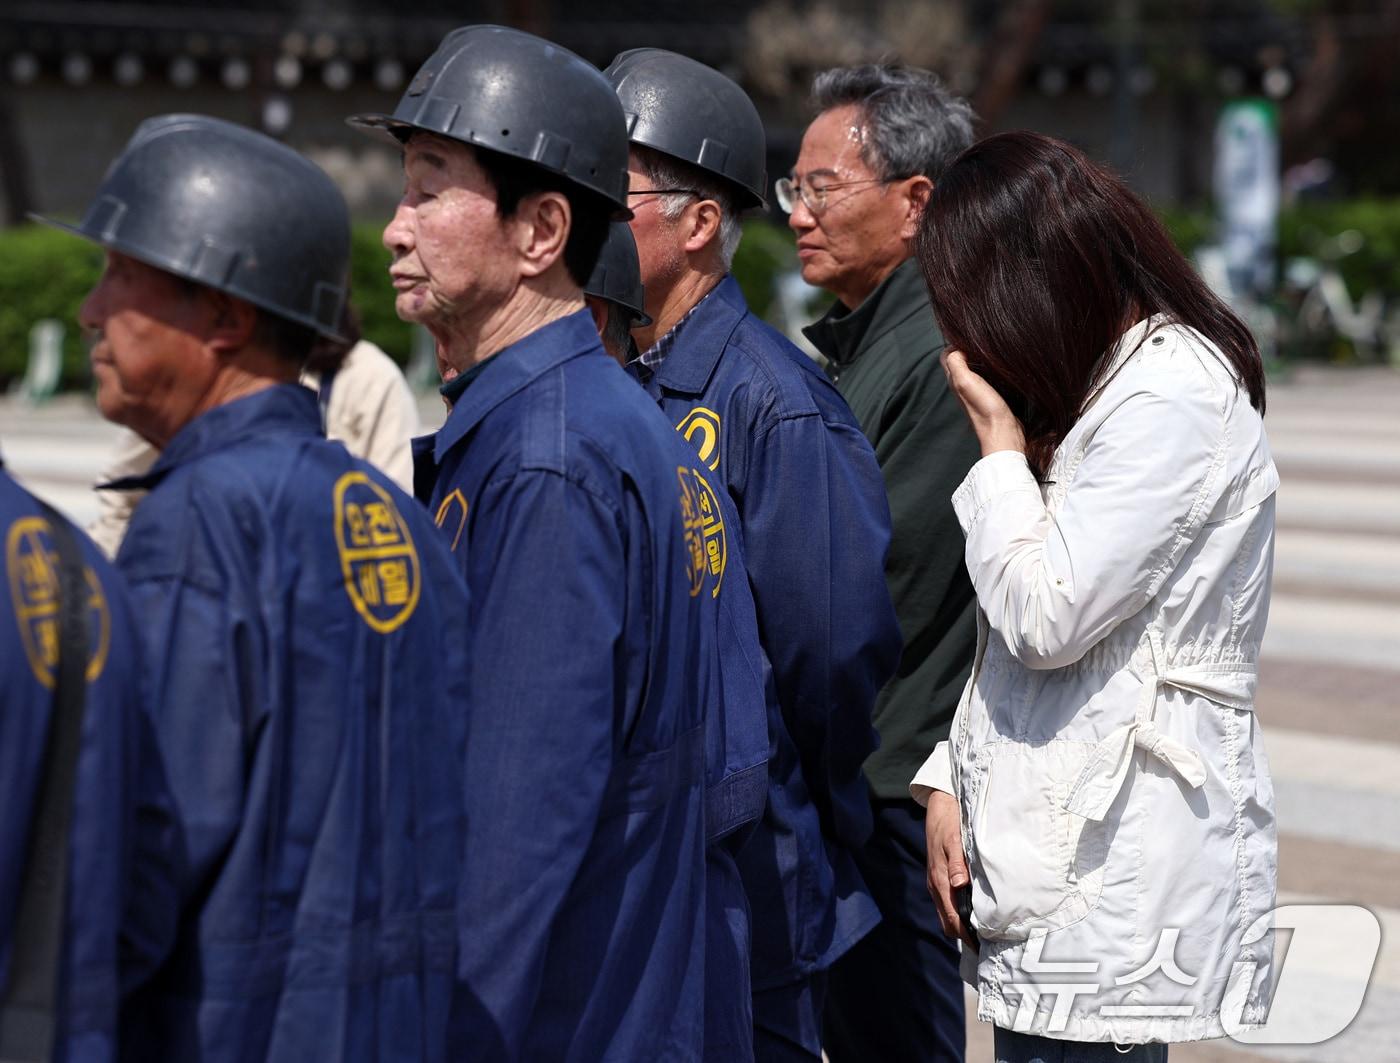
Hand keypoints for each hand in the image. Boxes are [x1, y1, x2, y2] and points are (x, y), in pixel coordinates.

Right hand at [925, 789, 976, 949]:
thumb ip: (957, 863)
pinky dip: (959, 912)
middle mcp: (935, 885)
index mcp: (939, 880)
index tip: (983, 946)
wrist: (939, 807)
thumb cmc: (949, 823)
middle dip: (964, 935)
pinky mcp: (939, 877)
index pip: (952, 918)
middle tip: (987, 943)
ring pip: (947, 913)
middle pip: (948, 922)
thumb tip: (959, 885)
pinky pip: (948, 902)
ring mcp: (936, 882)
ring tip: (983, 931)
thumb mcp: (954, 840)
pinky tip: (974, 910)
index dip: (966, 935)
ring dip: (961, 924)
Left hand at [941, 349, 1026, 457]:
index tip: (971, 337)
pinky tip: (1000, 367)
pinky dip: (990, 368)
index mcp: (954, 380)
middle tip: (982, 341)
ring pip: (973, 368)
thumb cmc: (985, 409)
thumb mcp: (966, 382)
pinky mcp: (990, 395)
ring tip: (991, 350)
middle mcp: (962, 385)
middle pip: (959, 360)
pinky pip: (986, 376)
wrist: (1003, 432)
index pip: (947, 355)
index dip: (955, 343)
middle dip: (968, 348)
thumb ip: (956, 363)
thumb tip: (956, 348)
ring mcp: (976, 391)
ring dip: (980, 358)